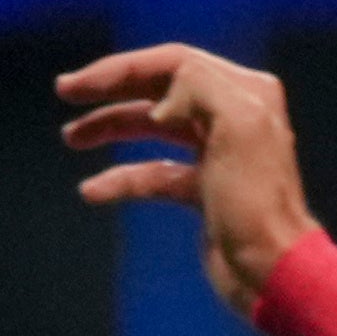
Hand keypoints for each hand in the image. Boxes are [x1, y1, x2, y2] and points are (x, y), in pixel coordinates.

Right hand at [59, 42, 321, 318]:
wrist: (271, 272)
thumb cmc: (256, 201)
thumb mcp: (237, 126)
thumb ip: (199, 87)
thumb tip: (160, 103)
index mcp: (243, 92)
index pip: (173, 63)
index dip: (123, 69)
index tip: (81, 85)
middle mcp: (230, 116)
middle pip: (158, 91)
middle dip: (111, 91)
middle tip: (65, 93)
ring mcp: (216, 155)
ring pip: (152, 129)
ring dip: (111, 129)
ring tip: (72, 138)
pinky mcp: (203, 193)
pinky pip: (154, 176)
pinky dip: (123, 180)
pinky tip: (93, 190)